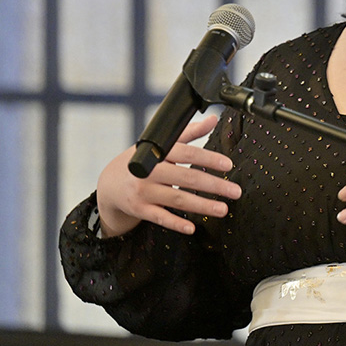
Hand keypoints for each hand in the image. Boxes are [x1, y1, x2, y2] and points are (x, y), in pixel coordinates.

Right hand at [95, 114, 241, 236]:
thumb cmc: (141, 162)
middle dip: (213, 185)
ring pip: (177, 199)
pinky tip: (192, 227)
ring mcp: (143, 192)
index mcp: (157, 152)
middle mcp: (149, 171)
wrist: (109, 184)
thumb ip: (188, 133)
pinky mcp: (140, 210)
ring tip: (223, 209)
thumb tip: (213, 119)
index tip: (228, 164)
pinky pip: (161, 218)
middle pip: (186, 178)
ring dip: (202, 205)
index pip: (186, 153)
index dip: (208, 158)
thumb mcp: (160, 144)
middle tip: (235, 191)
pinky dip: (176, 223)